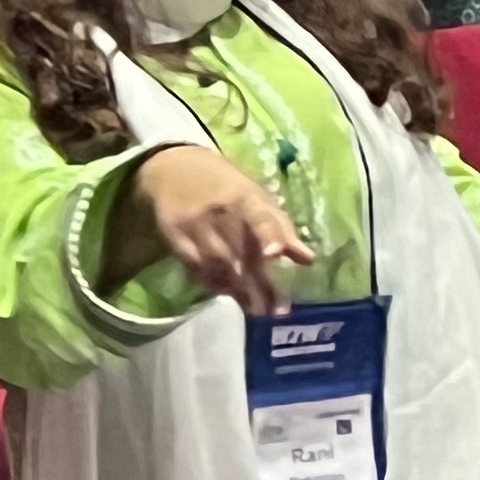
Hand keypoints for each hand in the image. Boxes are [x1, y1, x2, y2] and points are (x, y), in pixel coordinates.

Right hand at [132, 146, 317, 314]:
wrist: (172, 168)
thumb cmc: (225, 185)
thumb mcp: (256, 196)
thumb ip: (280, 227)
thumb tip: (308, 260)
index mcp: (244, 196)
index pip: (258, 215)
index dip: (267, 234)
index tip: (274, 254)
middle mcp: (219, 211)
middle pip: (241, 252)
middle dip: (260, 283)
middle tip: (277, 310)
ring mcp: (194, 226)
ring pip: (219, 264)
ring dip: (239, 291)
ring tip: (258, 310)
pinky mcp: (174, 238)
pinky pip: (197, 268)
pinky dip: (215, 284)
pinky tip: (230, 296)